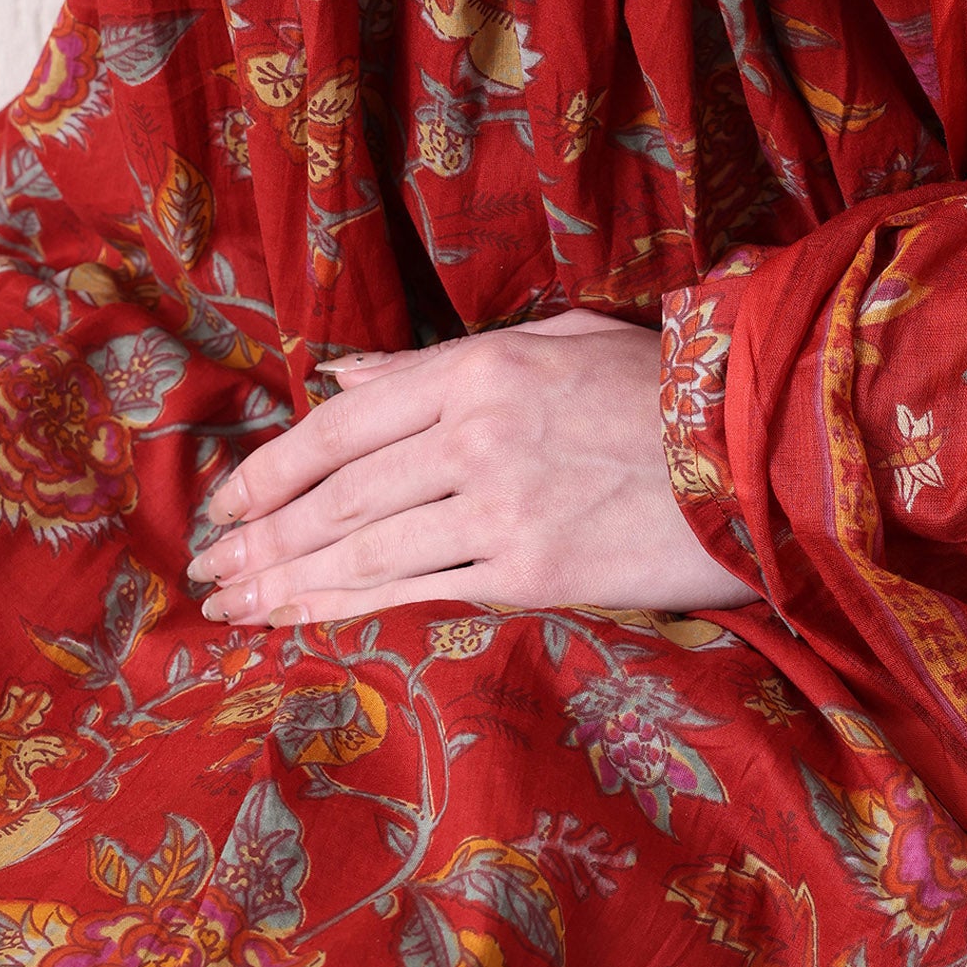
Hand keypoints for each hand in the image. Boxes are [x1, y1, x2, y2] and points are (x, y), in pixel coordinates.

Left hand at [184, 312, 756, 624]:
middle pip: (338, 495)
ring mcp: (502, 507)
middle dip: (261, 537)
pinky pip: (419, 594)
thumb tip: (340, 376)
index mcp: (481, 366)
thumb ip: (437, 365)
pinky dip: (348, 610)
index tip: (224, 505)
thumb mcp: (554, 342)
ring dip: (286, 583)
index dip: (272, 468)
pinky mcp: (533, 573)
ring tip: (233, 608)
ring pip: (364, 550)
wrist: (759, 452)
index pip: (342, 422)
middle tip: (206, 571)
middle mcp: (477, 433)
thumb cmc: (662, 392)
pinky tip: (303, 623)